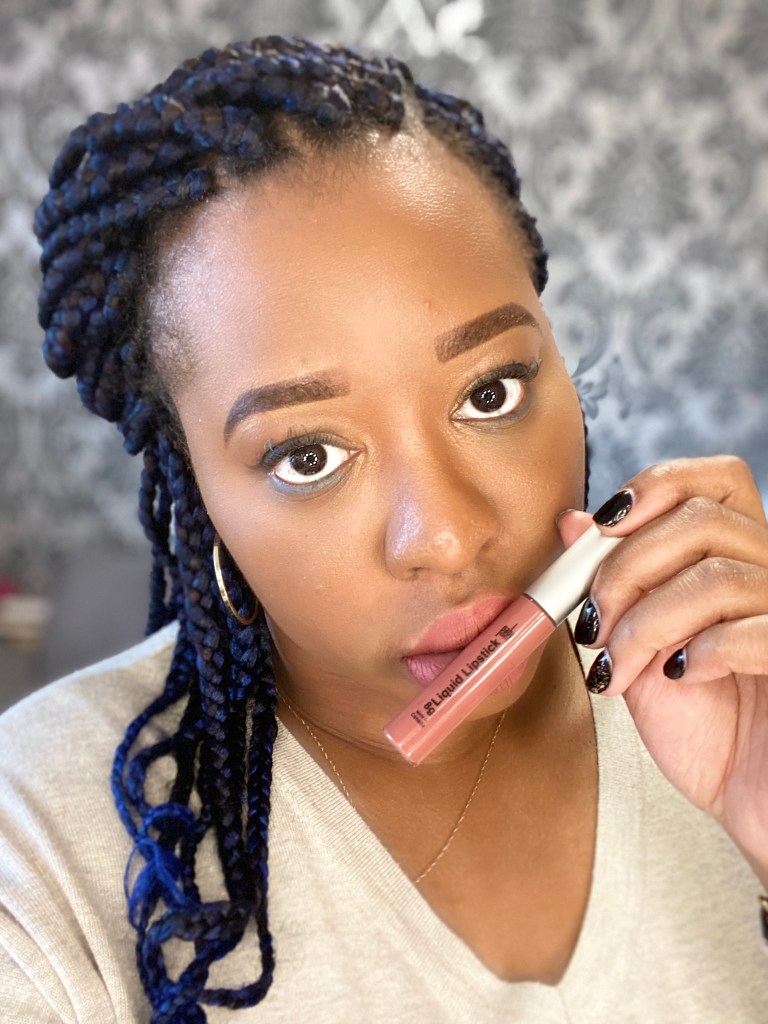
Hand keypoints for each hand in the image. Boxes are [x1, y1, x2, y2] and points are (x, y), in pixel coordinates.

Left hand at [559, 456, 767, 884]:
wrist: (754, 804)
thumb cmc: (705, 729)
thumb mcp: (640, 650)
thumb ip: (613, 587)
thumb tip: (573, 521)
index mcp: (738, 558)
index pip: (714, 478)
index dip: (655, 486)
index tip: (601, 527)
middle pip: (700, 518)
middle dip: (625, 568)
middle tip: (594, 623)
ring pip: (716, 575)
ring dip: (647, 622)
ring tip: (624, 668)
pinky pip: (755, 629)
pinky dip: (700, 652)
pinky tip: (680, 678)